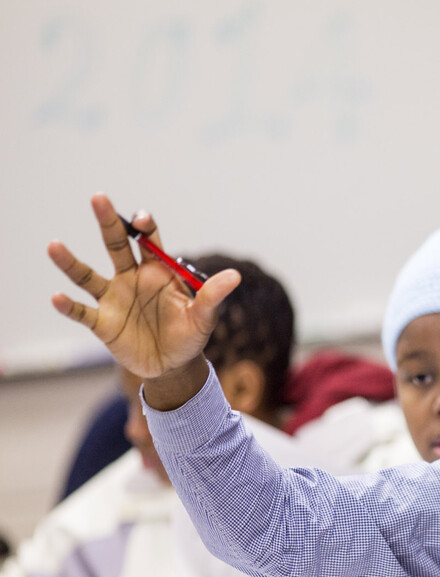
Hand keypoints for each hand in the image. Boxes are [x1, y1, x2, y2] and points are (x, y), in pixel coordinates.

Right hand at [48, 194, 239, 399]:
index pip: (148, 241)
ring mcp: (113, 299)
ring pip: (87, 276)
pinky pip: (82, 312)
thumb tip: (235, 276)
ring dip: (70, 262)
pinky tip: (57, 298)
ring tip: (54, 246)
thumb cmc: (190, 335)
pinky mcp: (102, 323)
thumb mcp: (204, 317)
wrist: (173, 366)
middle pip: (116, 246)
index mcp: (157, 271)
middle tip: (98, 197)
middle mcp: (131, 278)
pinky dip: (69, 306)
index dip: (144, 227)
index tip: (141, 220)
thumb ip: (214, 296)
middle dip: (109, 222)